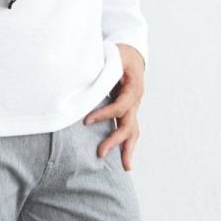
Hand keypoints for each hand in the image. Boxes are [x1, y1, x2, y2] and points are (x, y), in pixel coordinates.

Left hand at [83, 45, 144, 169]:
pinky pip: (130, 129)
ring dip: (128, 149)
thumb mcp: (114, 55)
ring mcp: (134, 107)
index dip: (105, 114)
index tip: (86, 121)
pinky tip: (123, 158)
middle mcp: (136, 100)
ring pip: (134, 131)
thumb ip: (104, 67)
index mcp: (133, 87)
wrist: (133, 54)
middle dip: (115, 140)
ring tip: (125, 166)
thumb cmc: (121, 53)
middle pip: (129, 124)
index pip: (121, 106)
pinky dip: (126, 143)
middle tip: (100, 153)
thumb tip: (84, 74)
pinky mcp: (129, 111)